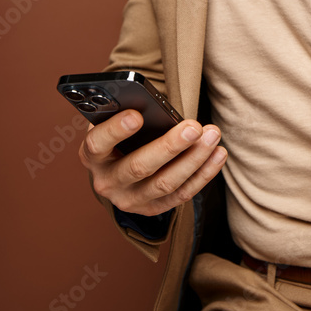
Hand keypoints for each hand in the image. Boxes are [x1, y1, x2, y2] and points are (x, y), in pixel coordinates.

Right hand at [79, 110, 226, 215]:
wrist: (117, 166)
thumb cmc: (119, 134)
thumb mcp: (112, 121)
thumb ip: (125, 111)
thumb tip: (151, 102)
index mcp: (92, 155)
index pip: (98, 143)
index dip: (116, 130)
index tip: (136, 115)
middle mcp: (107, 182)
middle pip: (139, 167)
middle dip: (170, 146)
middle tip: (194, 127)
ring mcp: (130, 200)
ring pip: (166, 183)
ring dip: (194, 159)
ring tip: (212, 136)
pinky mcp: (152, 209)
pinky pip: (182, 194)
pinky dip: (203, 174)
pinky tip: (218, 155)